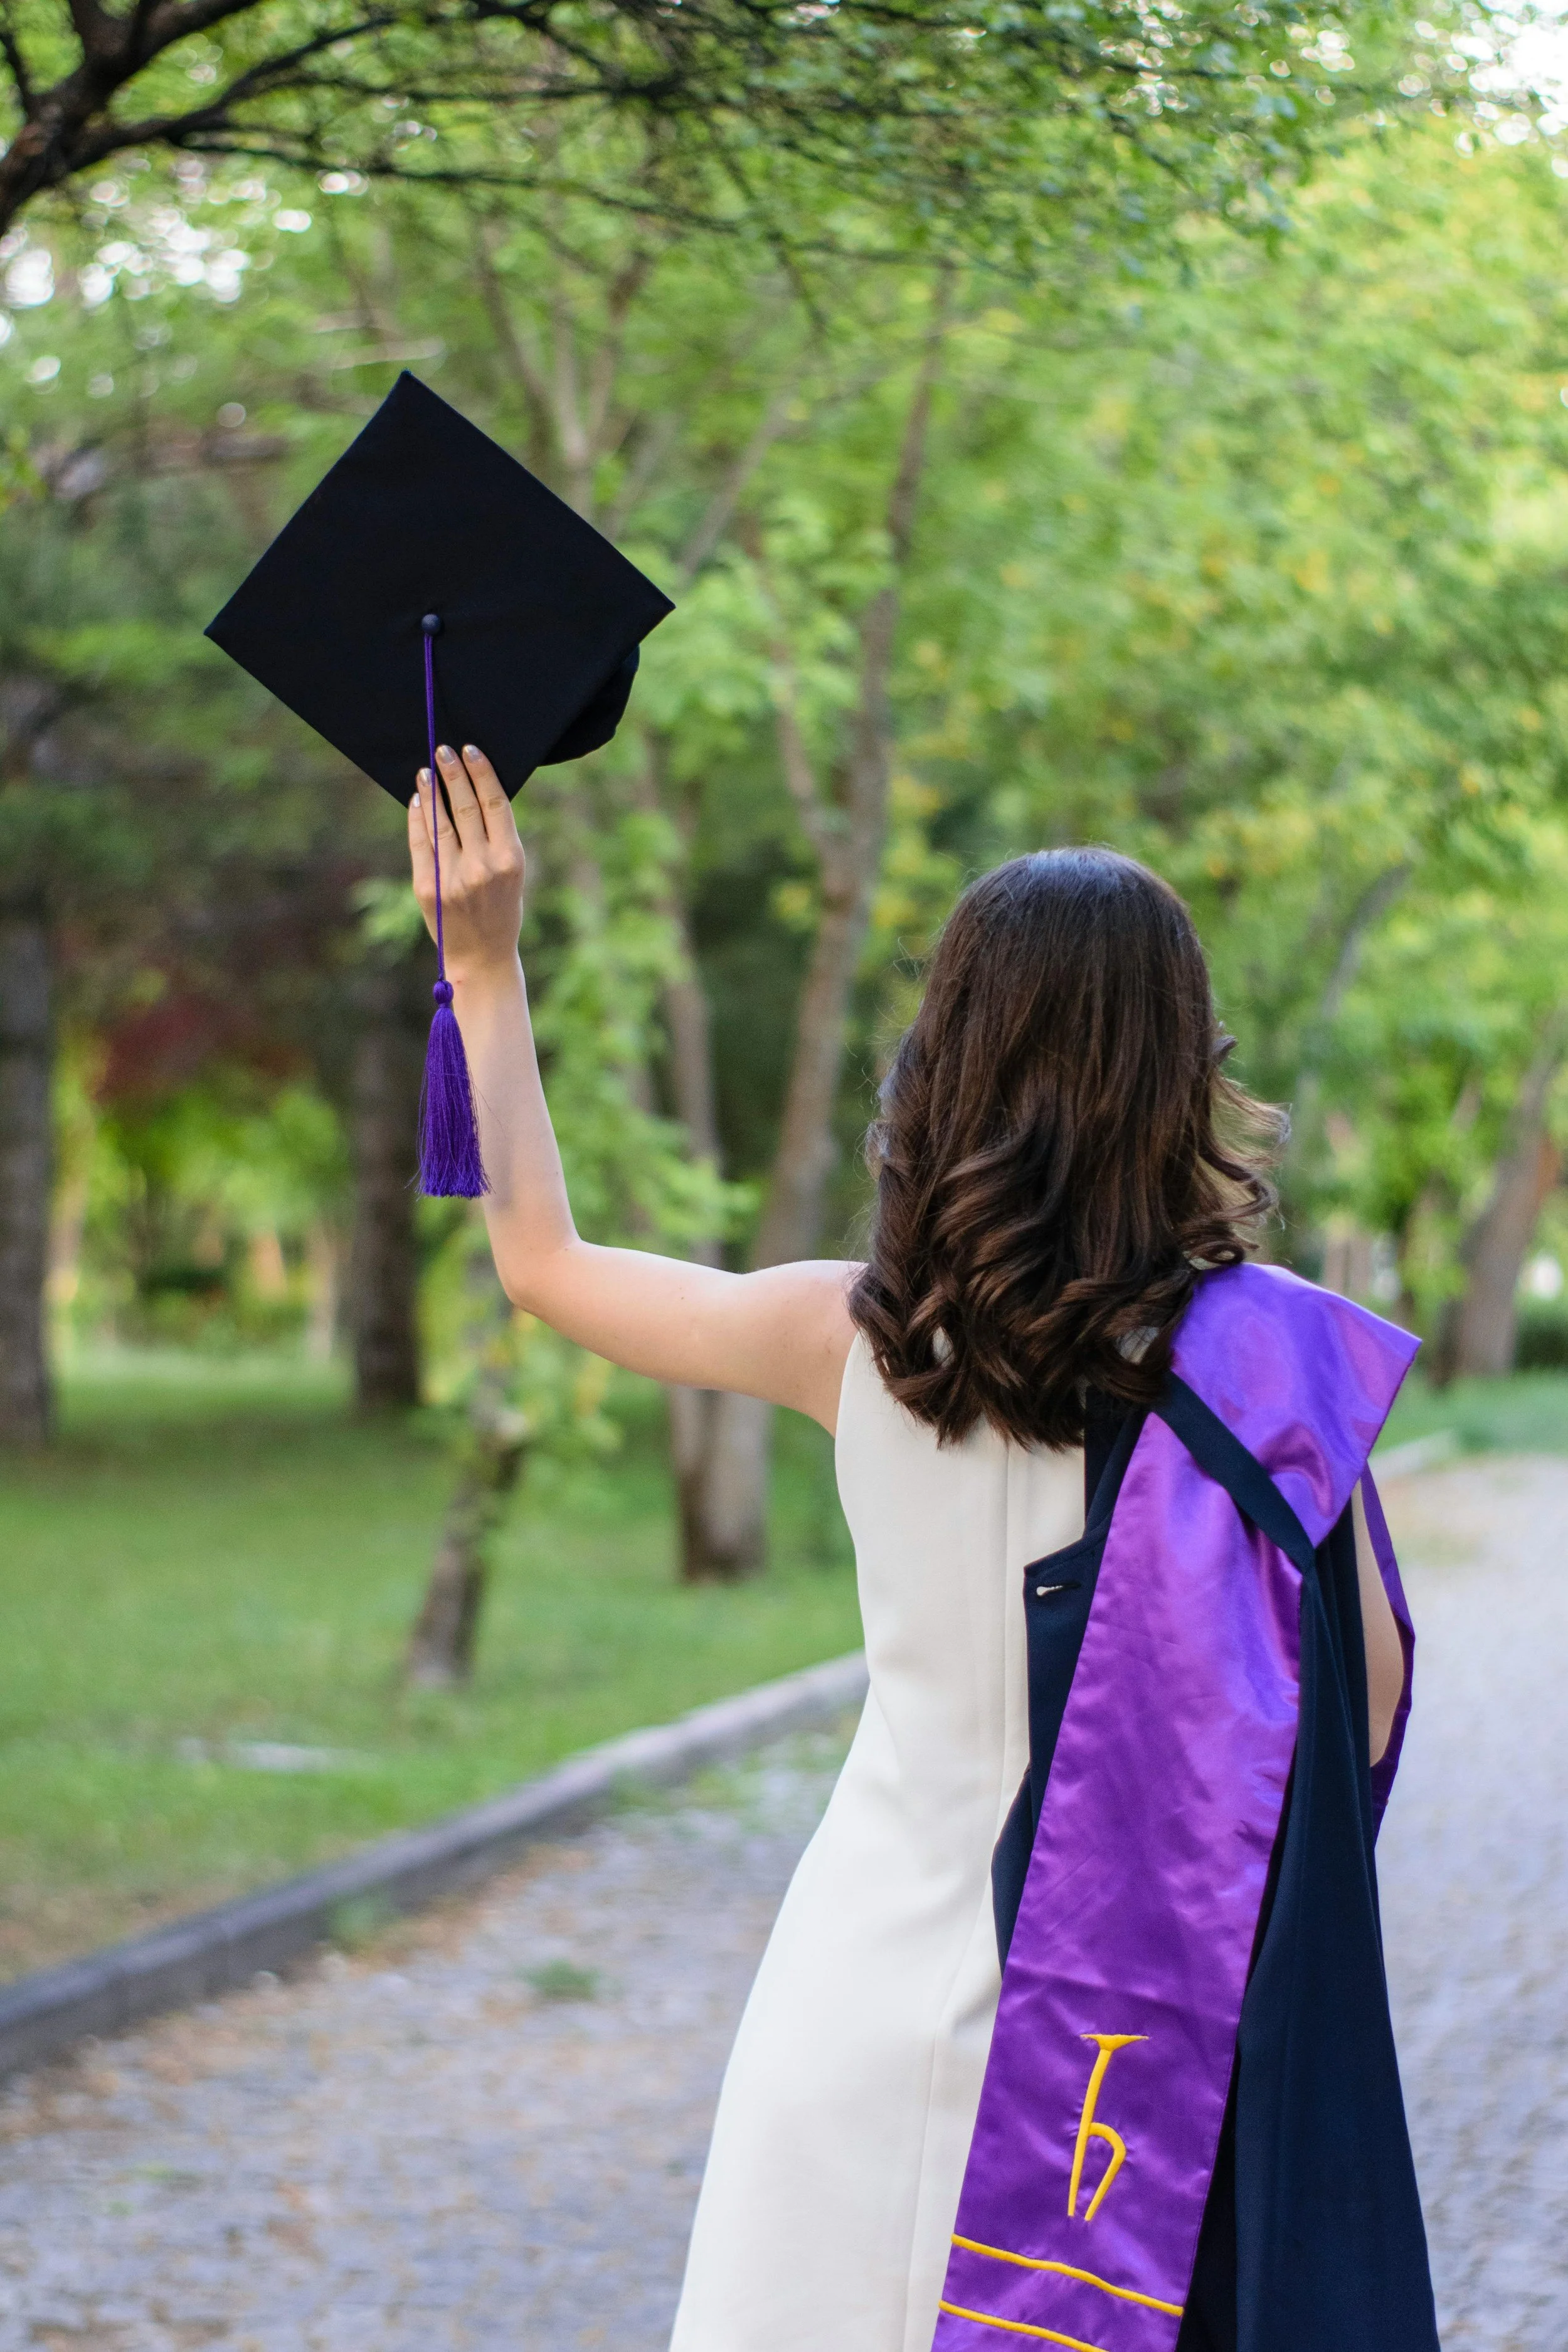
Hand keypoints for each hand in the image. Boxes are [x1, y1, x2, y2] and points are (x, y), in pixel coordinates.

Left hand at [408, 743, 525, 985]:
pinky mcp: (426, 888)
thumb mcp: (513, 875)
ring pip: (439, 822)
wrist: (482, 958)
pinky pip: (420, 843)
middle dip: (453, 773)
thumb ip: (497, 838)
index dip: (481, 772)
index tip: (470, 749)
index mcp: (510, 860)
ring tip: (426, 770)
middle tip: (442, 749)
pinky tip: (418, 800)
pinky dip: (418, 818)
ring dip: (432, 791)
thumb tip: (475, 792)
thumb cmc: (501, 911)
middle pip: (466, 806)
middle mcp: (481, 867)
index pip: (495, 803)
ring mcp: (452, 877)